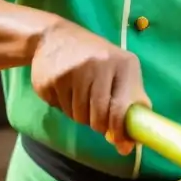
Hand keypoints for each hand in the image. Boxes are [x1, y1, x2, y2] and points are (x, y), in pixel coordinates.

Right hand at [31, 18, 150, 154]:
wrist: (54, 36)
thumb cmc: (94, 58)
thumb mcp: (119, 69)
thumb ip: (129, 101)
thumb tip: (129, 143)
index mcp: (123, 63)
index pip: (122, 109)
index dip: (120, 131)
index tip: (120, 145)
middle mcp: (99, 64)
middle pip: (98, 118)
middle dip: (97, 124)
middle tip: (94, 114)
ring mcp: (73, 71)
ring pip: (78, 116)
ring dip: (79, 115)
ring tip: (78, 95)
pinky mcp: (51, 79)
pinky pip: (60, 109)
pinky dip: (62, 105)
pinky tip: (63, 87)